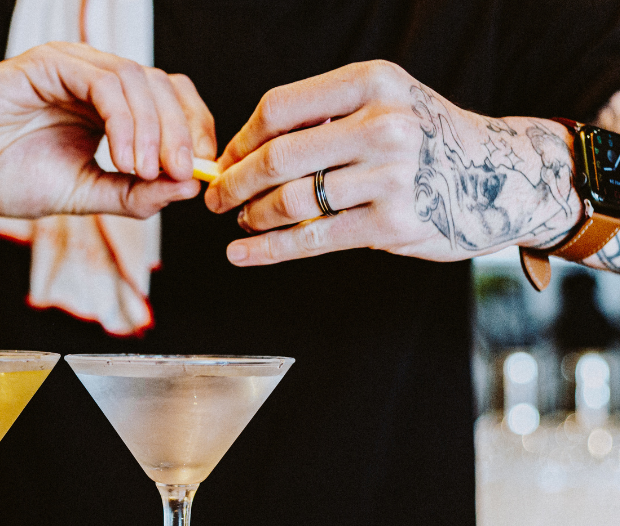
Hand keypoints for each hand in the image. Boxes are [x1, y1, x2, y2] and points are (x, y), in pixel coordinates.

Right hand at [0, 42, 214, 217]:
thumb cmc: (6, 177)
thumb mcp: (83, 195)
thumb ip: (133, 193)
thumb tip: (187, 188)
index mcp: (109, 106)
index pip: (171, 102)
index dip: (194, 132)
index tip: (200, 174)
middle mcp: (96, 79)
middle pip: (164, 87)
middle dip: (181, 133)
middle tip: (181, 174)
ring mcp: (73, 66)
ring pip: (139, 81)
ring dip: (152, 130)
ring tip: (144, 171)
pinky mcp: (49, 62)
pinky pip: (104, 81)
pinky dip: (123, 120)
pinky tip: (121, 157)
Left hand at [204, 60, 580, 265]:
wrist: (497, 175)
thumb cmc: (423, 140)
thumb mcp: (382, 104)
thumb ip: (321, 120)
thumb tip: (241, 153)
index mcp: (372, 84)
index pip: (279, 109)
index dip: (240, 141)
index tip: (223, 162)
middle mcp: (383, 125)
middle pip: (278, 158)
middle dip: (234, 184)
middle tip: (216, 200)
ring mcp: (390, 177)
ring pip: (291, 202)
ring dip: (254, 217)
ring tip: (243, 221)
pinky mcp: (392, 224)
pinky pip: (313, 239)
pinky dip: (268, 250)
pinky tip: (242, 254)